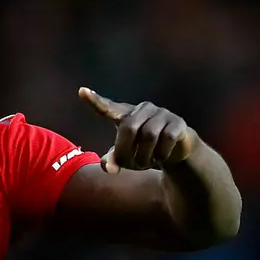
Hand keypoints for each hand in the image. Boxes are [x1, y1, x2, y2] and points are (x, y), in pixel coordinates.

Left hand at [79, 87, 197, 172]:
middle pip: (128, 128)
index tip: (82, 91)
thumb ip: (113, 160)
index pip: (107, 107)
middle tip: (128, 165)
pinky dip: (161, 153)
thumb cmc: (143, 150)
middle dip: (126, 151)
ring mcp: (161, 114)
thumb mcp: (126, 156)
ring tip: (144, 164)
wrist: (176, 150)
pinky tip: (160, 158)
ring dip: (145, 155)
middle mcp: (142, 109)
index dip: (95, 101)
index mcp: (125, 115)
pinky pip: (167, 138)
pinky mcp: (178, 122)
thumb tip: (109, 168)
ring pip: (149, 135)